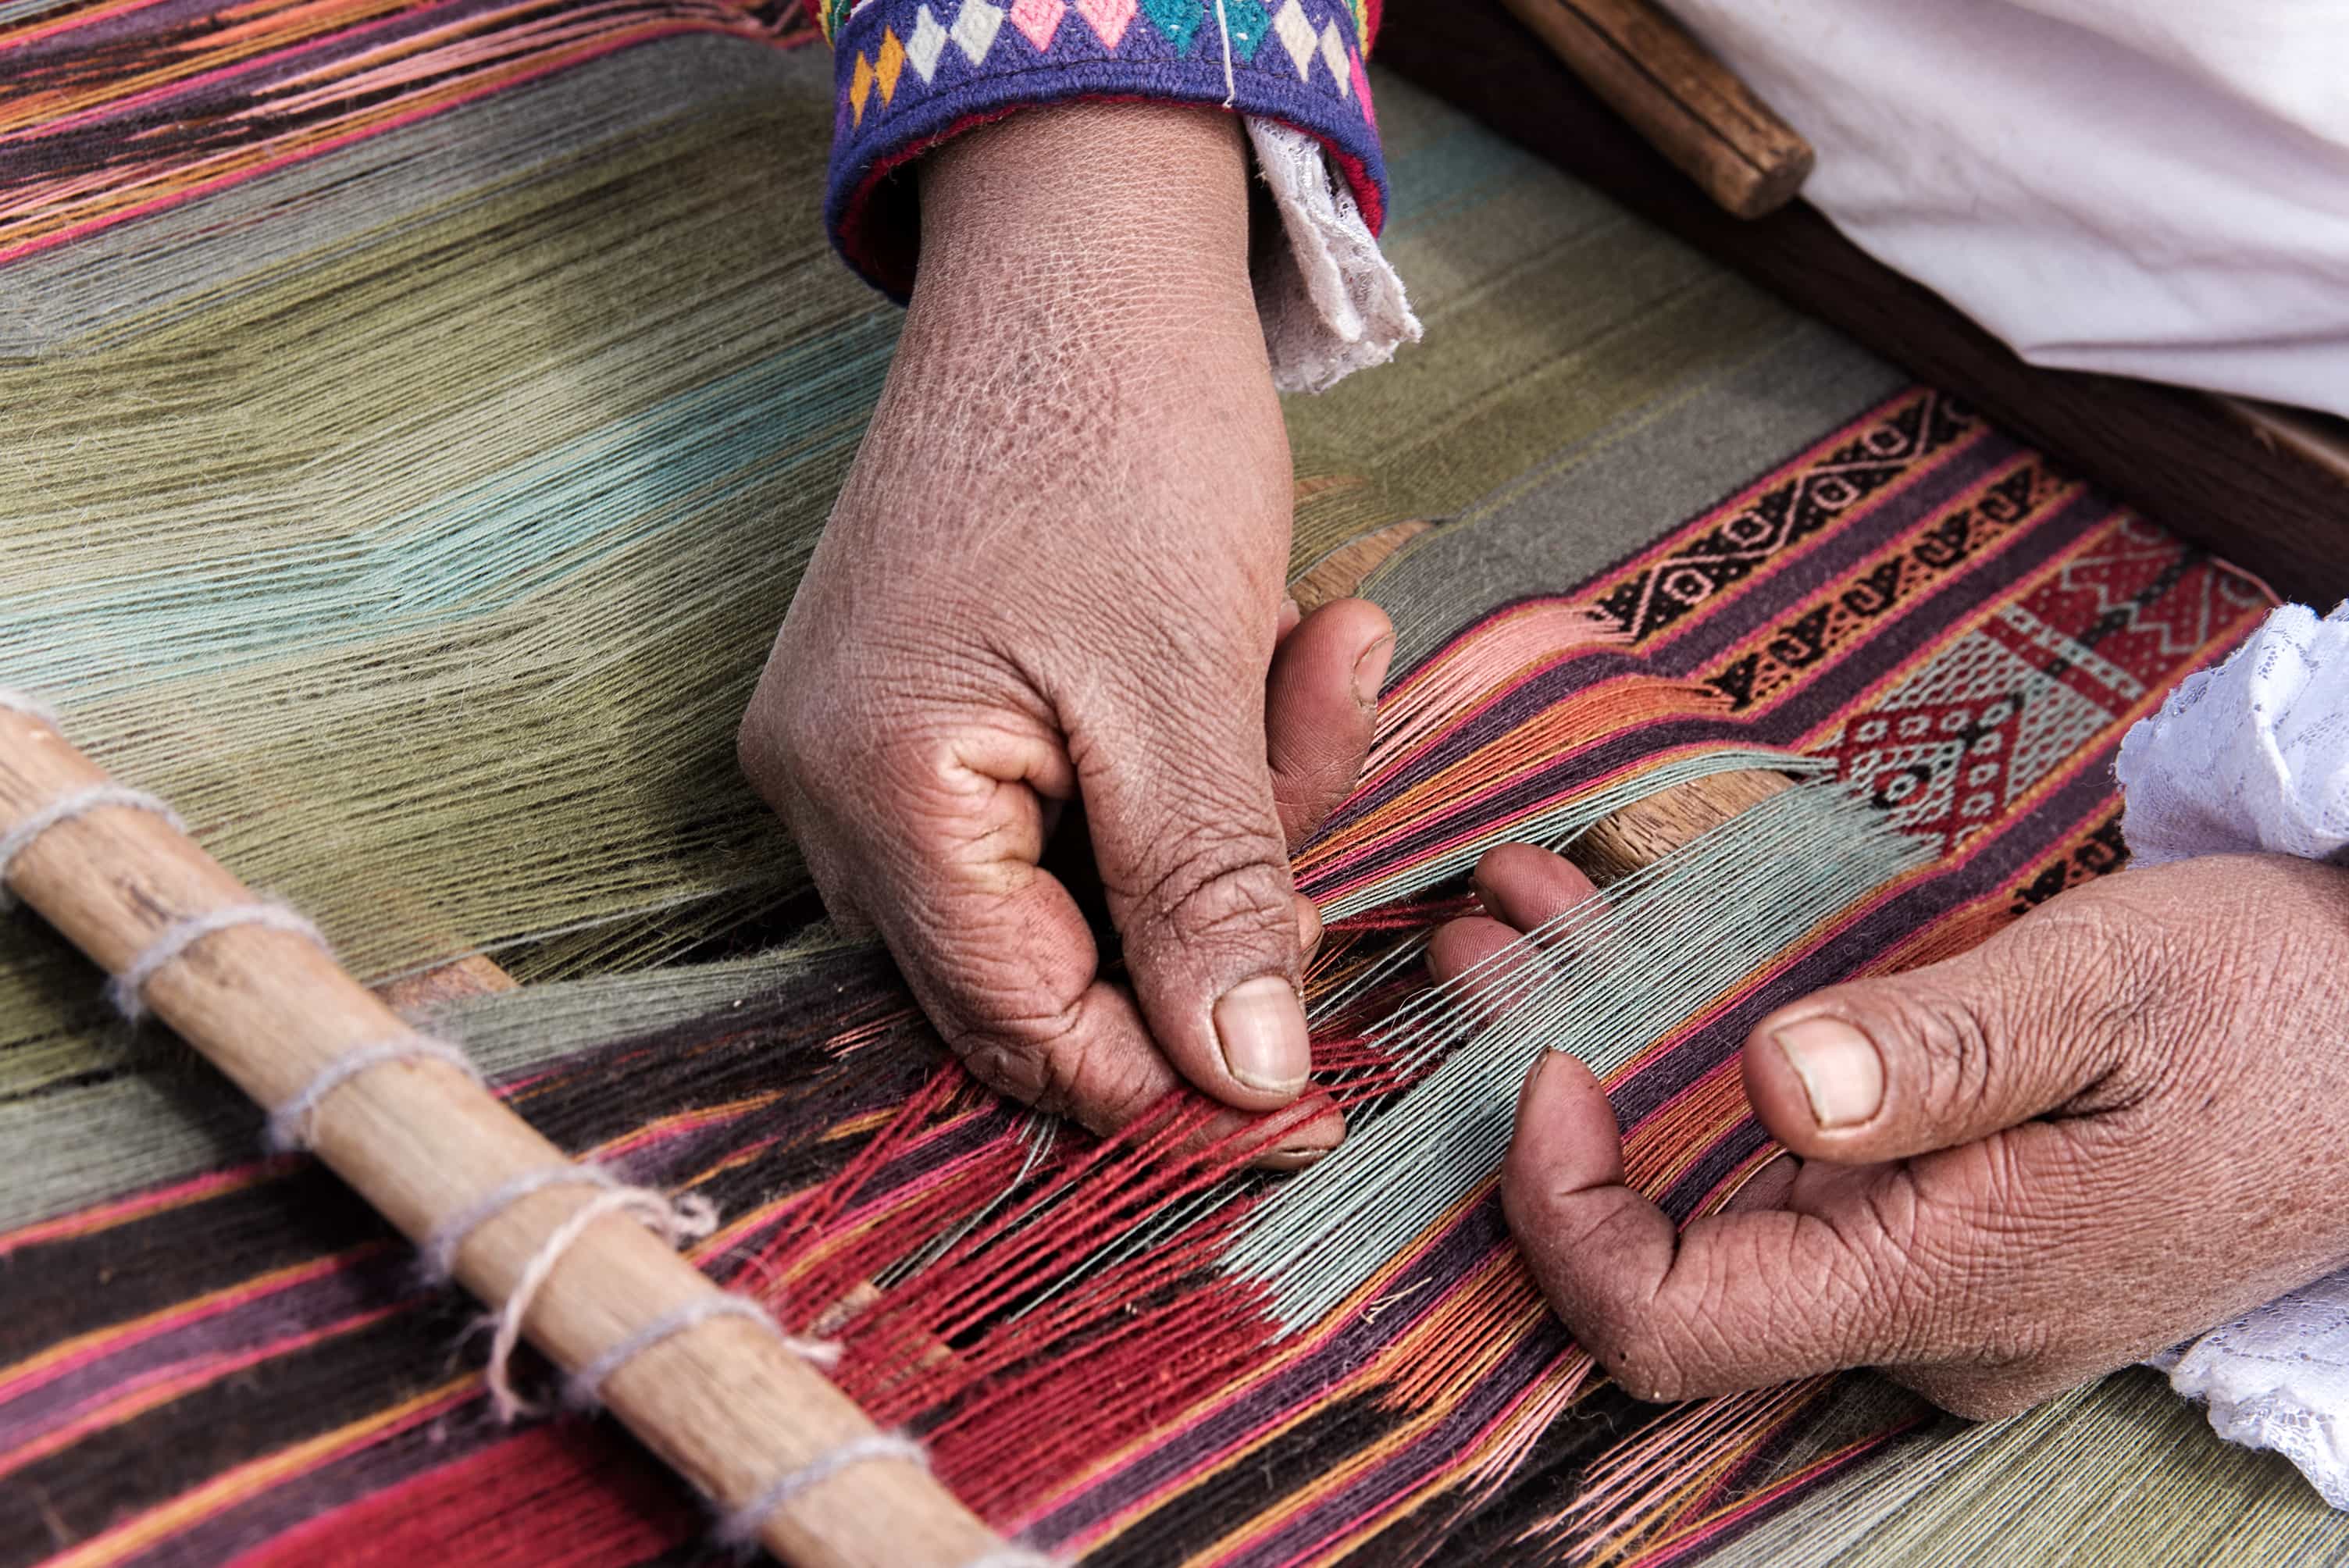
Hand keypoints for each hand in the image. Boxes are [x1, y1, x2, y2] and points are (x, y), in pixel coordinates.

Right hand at [740, 104, 1391, 1150]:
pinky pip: (1065, 804)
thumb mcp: (1188, 681)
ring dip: (1220, 812)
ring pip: (1075, 887)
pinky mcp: (925, 707)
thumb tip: (1248, 1085)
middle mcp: (835, 795)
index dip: (1173, 1075)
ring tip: (1319, 658)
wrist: (1075, 247)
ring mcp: (870, 749)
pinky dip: (1181, 761)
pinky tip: (1274, 643)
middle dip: (1218, 899)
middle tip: (1321, 766)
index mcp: (876, 794)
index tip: (1309, 1088)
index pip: (1025, 1027)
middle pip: (1052, 967)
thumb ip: (1209, 895)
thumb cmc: (1122, 428)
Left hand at [1432, 841, 2348, 1415]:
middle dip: (1552, 1106)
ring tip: (1528, 911)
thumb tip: (1775, 1089)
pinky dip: (1690, 1063)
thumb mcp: (2110, 989)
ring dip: (1610, 1057)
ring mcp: (1924, 1281)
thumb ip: (1939, 1050)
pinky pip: (1776, 1169)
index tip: (1545, 1060)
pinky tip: (1642, 947)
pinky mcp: (1938, 1226)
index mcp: (1945, 1286)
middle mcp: (1914, 1320)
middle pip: (1663, 1258)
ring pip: (1708, 1200)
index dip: (1566, 1212)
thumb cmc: (2273, 1009)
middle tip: (1482, 945)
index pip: (1671, 1325)